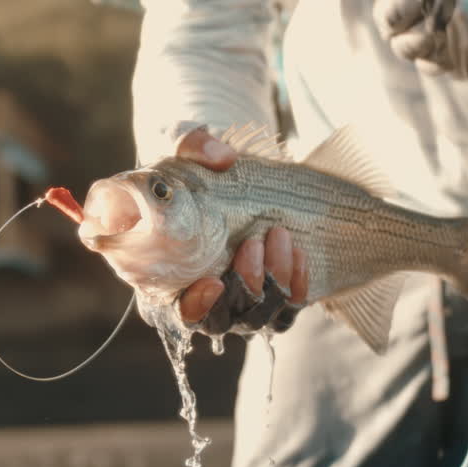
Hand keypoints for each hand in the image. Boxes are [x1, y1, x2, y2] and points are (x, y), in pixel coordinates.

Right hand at [174, 128, 309, 334]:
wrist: (227, 175)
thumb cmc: (193, 167)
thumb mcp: (185, 146)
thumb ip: (193, 145)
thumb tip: (222, 157)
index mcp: (169, 275)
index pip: (179, 312)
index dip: (196, 307)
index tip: (214, 282)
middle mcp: (206, 296)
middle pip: (224, 320)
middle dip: (246, 284)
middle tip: (254, 242)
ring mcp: (240, 300)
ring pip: (260, 316)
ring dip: (274, 279)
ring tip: (279, 234)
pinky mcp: (270, 296)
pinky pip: (288, 307)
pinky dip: (296, 283)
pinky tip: (299, 252)